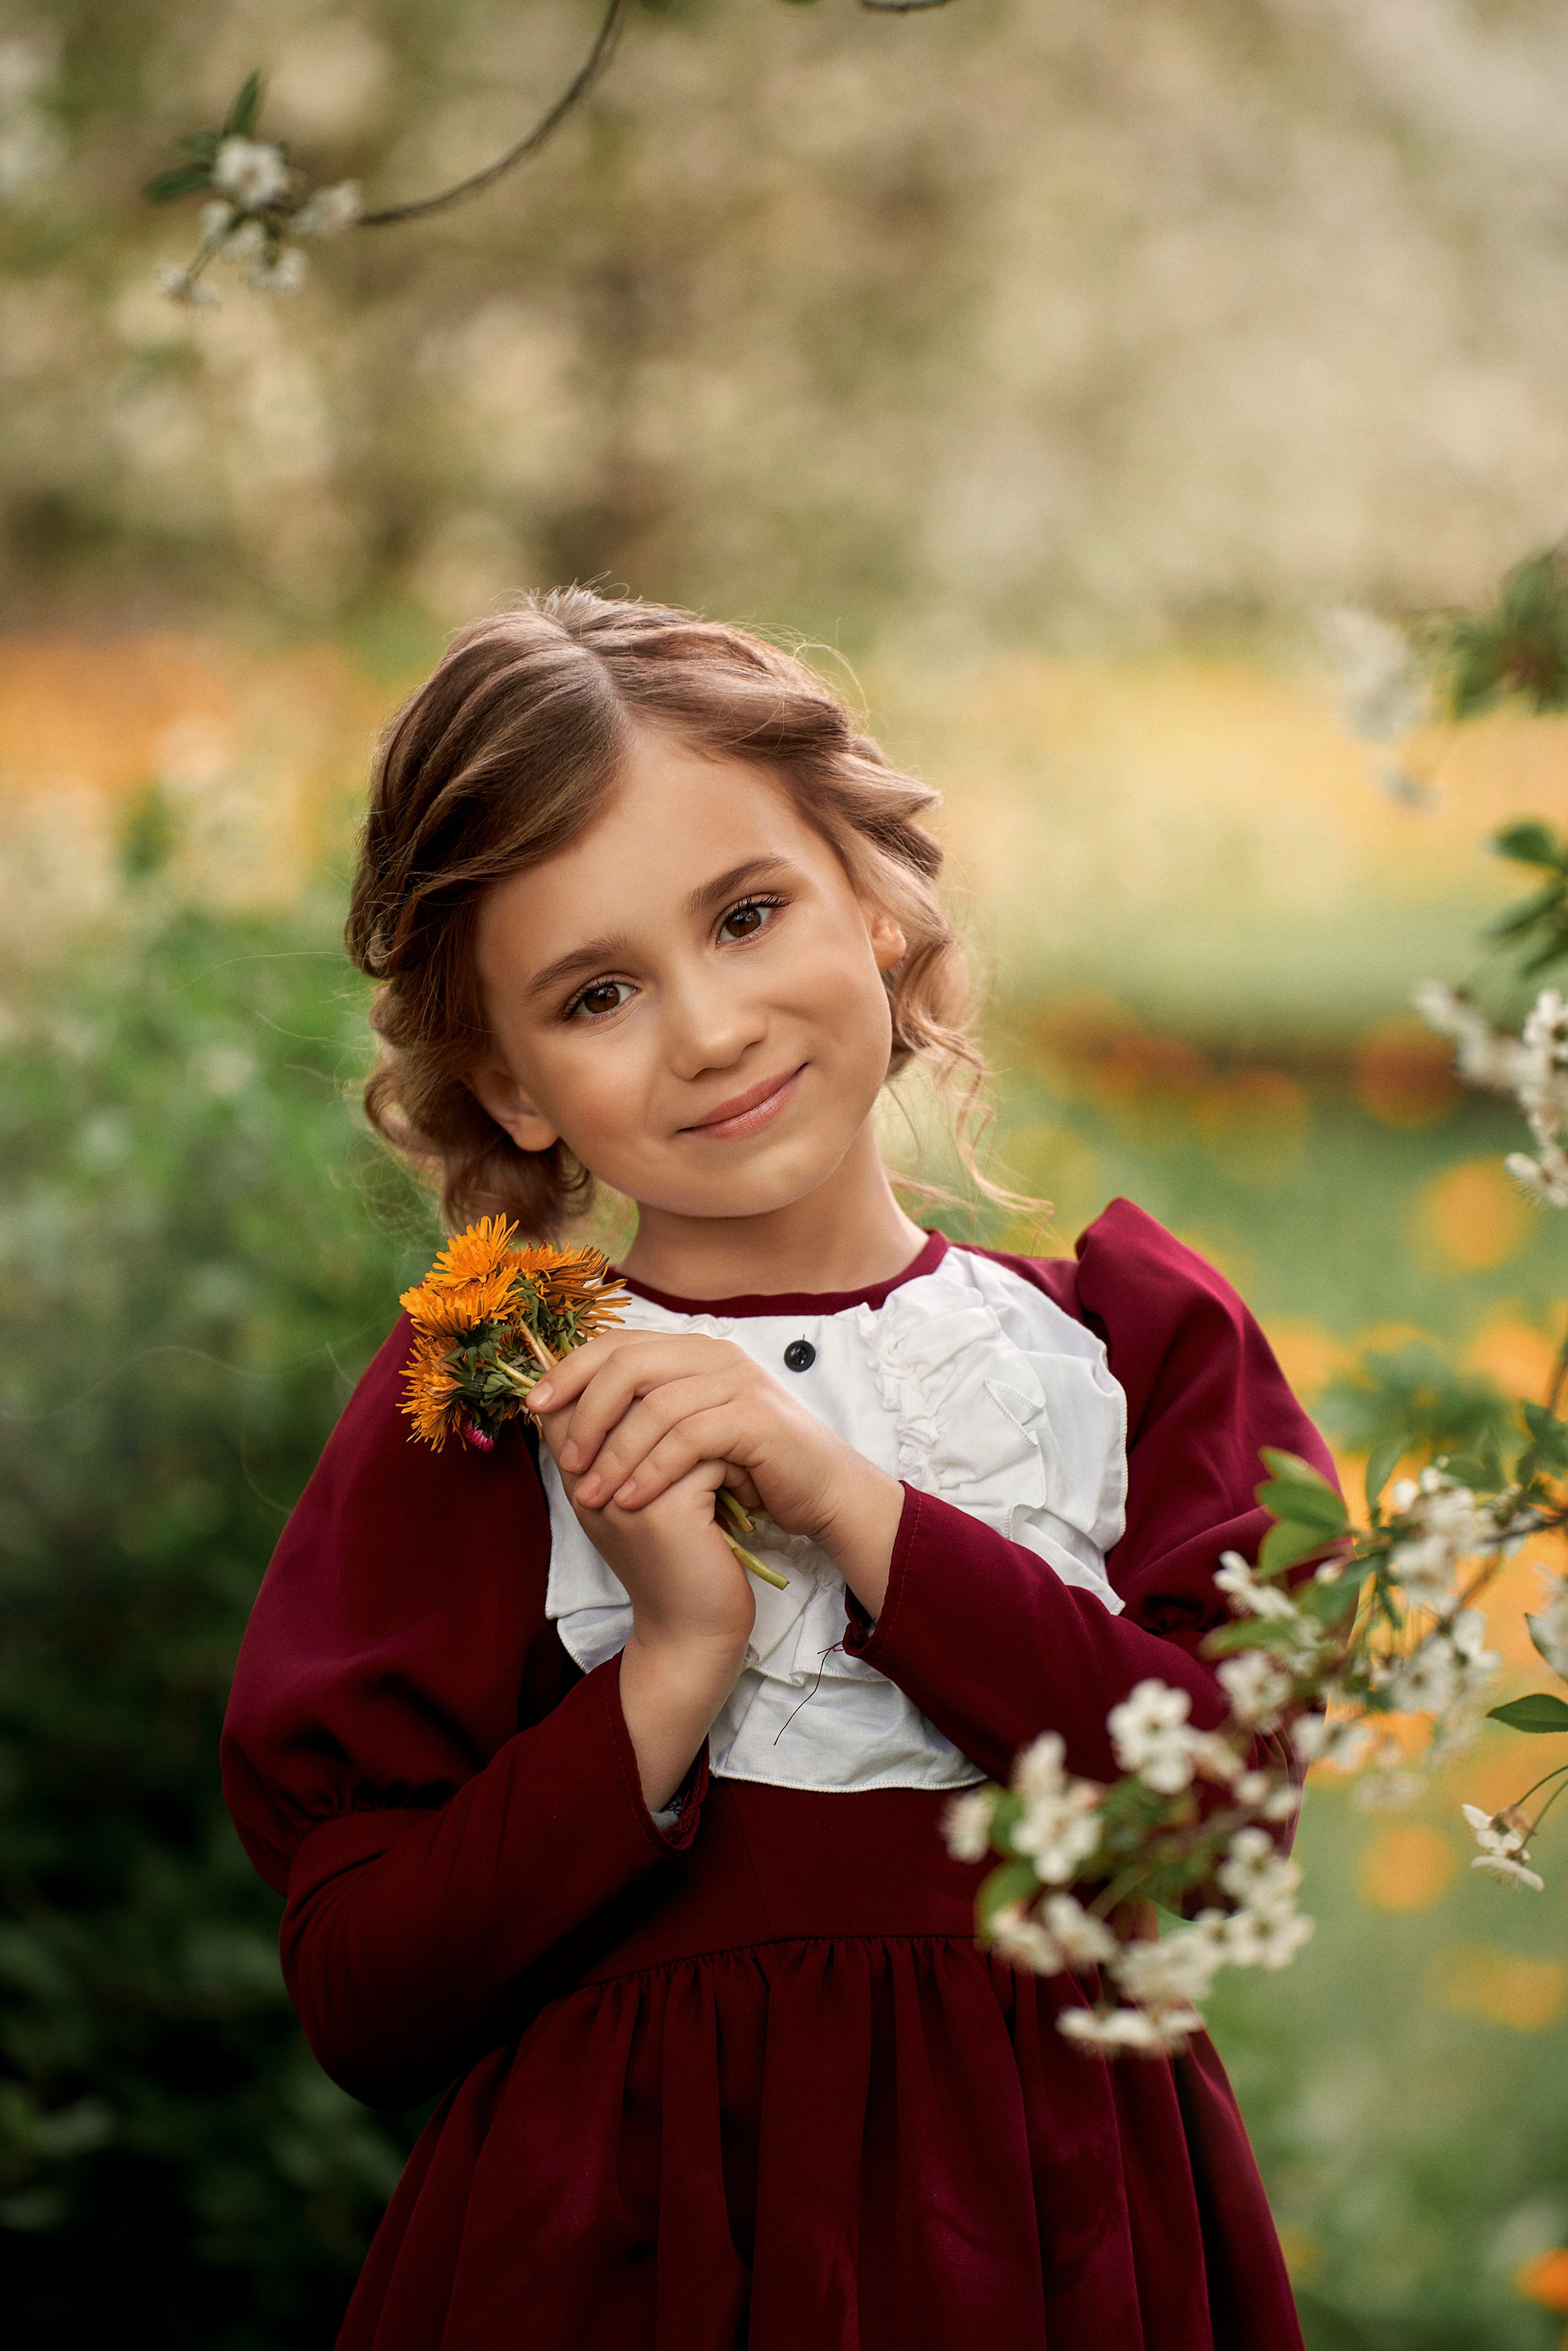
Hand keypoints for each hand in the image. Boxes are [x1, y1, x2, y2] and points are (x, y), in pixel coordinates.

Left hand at [529, 1331, 903, 1610]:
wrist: (817, 1494)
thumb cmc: (744, 1468)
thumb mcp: (681, 1436)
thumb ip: (634, 1417)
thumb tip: (558, 1413)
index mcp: (690, 1351)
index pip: (616, 1344)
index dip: (569, 1370)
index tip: (534, 1407)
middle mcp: (713, 1356)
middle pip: (628, 1364)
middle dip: (586, 1411)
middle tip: (567, 1459)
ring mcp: (738, 1382)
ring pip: (656, 1406)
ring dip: (615, 1453)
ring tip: (592, 1495)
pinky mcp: (757, 1419)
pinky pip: (690, 1438)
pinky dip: (653, 1470)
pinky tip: (632, 1499)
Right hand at [532, 1393, 753, 1811]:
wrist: (696, 1630)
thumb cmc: (677, 1557)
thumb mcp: (641, 1494)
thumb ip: (628, 1443)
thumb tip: (639, 1376)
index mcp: (577, 1474)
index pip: (571, 1390)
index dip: (607, 1365)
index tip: (654, 1365)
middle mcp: (587, 1481)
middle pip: (606, 1386)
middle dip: (654, 1374)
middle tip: (697, 1378)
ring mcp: (620, 1495)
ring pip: (656, 1411)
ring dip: (694, 1411)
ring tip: (722, 1428)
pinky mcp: (662, 1513)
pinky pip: (693, 1449)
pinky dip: (722, 1452)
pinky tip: (739, 1475)